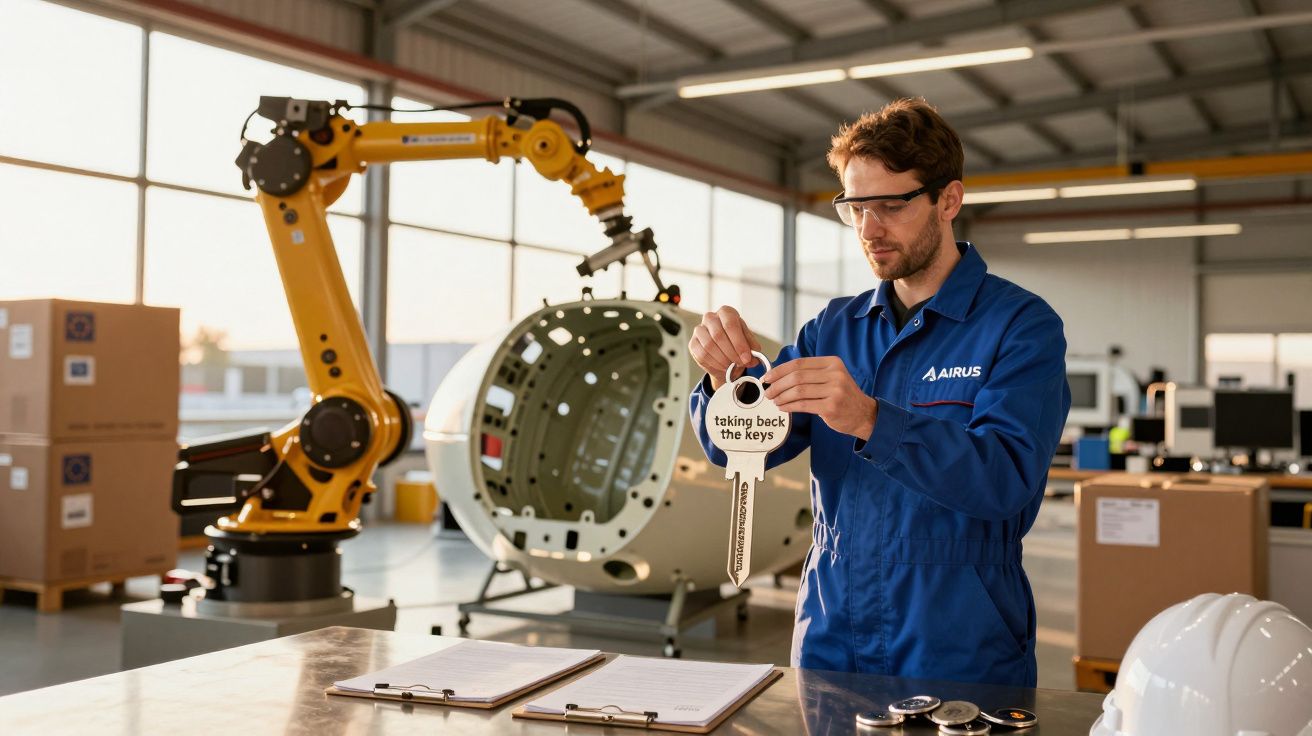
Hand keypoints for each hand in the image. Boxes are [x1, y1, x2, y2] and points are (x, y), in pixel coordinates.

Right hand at [689, 306, 762, 390]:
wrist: (725, 353)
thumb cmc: (737, 344)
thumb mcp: (749, 343)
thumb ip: (752, 349)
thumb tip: (753, 358)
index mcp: (726, 312)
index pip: (730, 324)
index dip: (739, 343)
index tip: (746, 357)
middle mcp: (711, 317)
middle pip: (718, 335)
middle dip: (732, 353)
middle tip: (741, 363)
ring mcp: (699, 329)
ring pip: (709, 345)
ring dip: (723, 359)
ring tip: (732, 366)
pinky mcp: (693, 343)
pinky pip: (702, 354)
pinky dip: (714, 363)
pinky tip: (723, 366)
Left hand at [762, 357, 878, 439]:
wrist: (864, 414)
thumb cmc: (842, 396)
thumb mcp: (832, 377)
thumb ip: (810, 374)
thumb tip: (778, 376)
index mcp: (832, 363)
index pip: (799, 363)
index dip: (780, 370)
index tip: (768, 377)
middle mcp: (835, 374)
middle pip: (797, 377)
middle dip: (777, 385)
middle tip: (768, 392)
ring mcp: (834, 391)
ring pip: (798, 391)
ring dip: (782, 396)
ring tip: (775, 401)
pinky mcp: (831, 407)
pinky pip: (803, 405)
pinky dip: (789, 406)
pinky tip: (783, 408)